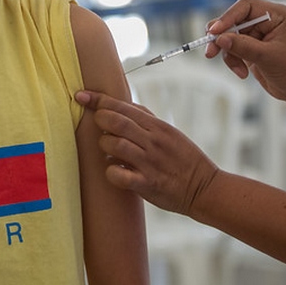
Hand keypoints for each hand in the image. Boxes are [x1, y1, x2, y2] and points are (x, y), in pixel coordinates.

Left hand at [74, 90, 216, 217]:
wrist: (205, 189)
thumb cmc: (184, 159)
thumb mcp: (169, 132)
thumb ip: (146, 118)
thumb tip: (123, 105)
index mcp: (157, 126)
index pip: (123, 106)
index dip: (98, 100)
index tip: (81, 95)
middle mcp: (152, 141)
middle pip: (116, 122)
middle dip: (99, 119)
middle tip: (97, 125)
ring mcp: (149, 163)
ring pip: (115, 145)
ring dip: (104, 145)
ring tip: (108, 151)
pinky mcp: (147, 184)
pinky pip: (119, 175)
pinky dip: (110, 172)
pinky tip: (114, 171)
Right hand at [204, 0, 285, 103]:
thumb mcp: (269, 58)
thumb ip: (244, 46)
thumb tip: (220, 38)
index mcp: (277, 15)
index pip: (246, 6)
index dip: (228, 17)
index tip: (214, 32)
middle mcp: (266, 21)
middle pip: (233, 20)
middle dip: (222, 37)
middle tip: (210, 52)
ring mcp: (257, 35)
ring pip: (229, 36)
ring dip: (228, 53)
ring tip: (237, 69)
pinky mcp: (250, 48)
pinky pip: (232, 49)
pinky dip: (232, 61)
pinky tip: (242, 73)